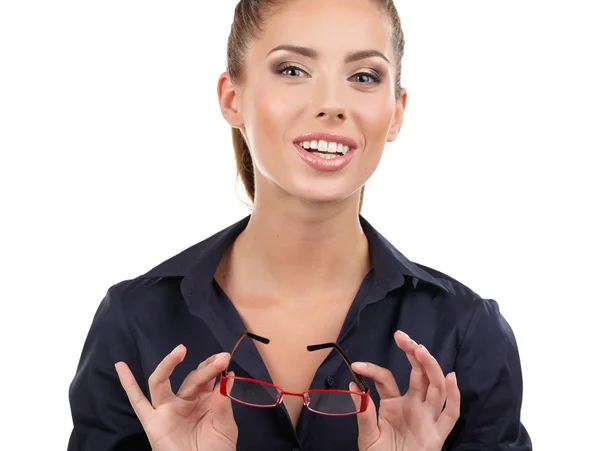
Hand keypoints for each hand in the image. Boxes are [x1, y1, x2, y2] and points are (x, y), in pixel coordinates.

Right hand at [115, 345, 237, 450]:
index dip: (215, 367)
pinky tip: (121, 366)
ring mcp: (167, 410)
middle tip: (220, 359)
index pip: (207, 377)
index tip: (225, 358)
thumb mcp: (225, 426)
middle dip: (206, 368)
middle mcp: (185, 401)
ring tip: (180, 350)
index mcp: (204, 401)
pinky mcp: (152, 422)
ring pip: (162, 382)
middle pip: (191, 378)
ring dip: (169, 364)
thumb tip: (228, 375)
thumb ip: (223, 403)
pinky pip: (137, 402)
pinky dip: (127, 384)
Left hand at [350, 331, 459, 450]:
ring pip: (435, 387)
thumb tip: (353, 385)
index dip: (372, 370)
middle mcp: (414, 405)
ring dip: (430, 367)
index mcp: (394, 403)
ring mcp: (427, 417)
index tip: (356, 365)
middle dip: (412, 353)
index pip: (386, 378)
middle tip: (402, 336)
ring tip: (420, 350)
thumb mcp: (367, 436)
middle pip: (418, 373)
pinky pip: (450, 414)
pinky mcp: (438, 434)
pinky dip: (454, 396)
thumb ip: (363, 413)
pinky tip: (451, 378)